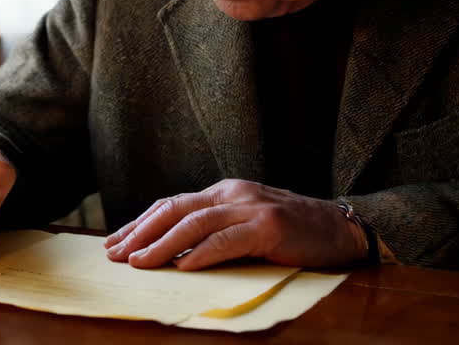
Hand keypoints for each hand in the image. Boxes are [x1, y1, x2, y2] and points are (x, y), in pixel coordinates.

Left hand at [104, 179, 364, 269]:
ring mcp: (251, 207)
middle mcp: (233, 194)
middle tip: (114, 252)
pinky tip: (182, 265)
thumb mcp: (248, 226)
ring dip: (162, 243)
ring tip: (138, 261)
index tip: (116, 242)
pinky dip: (202, 252)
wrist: (344, 229)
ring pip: (195, 222)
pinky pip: (228, 239)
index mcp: (225, 193)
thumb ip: (217, 232)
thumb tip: (173, 255)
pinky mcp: (270, 226)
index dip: (142, 223)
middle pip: (175, 209)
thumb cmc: (295, 234)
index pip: (173, 205)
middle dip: (140, 231)